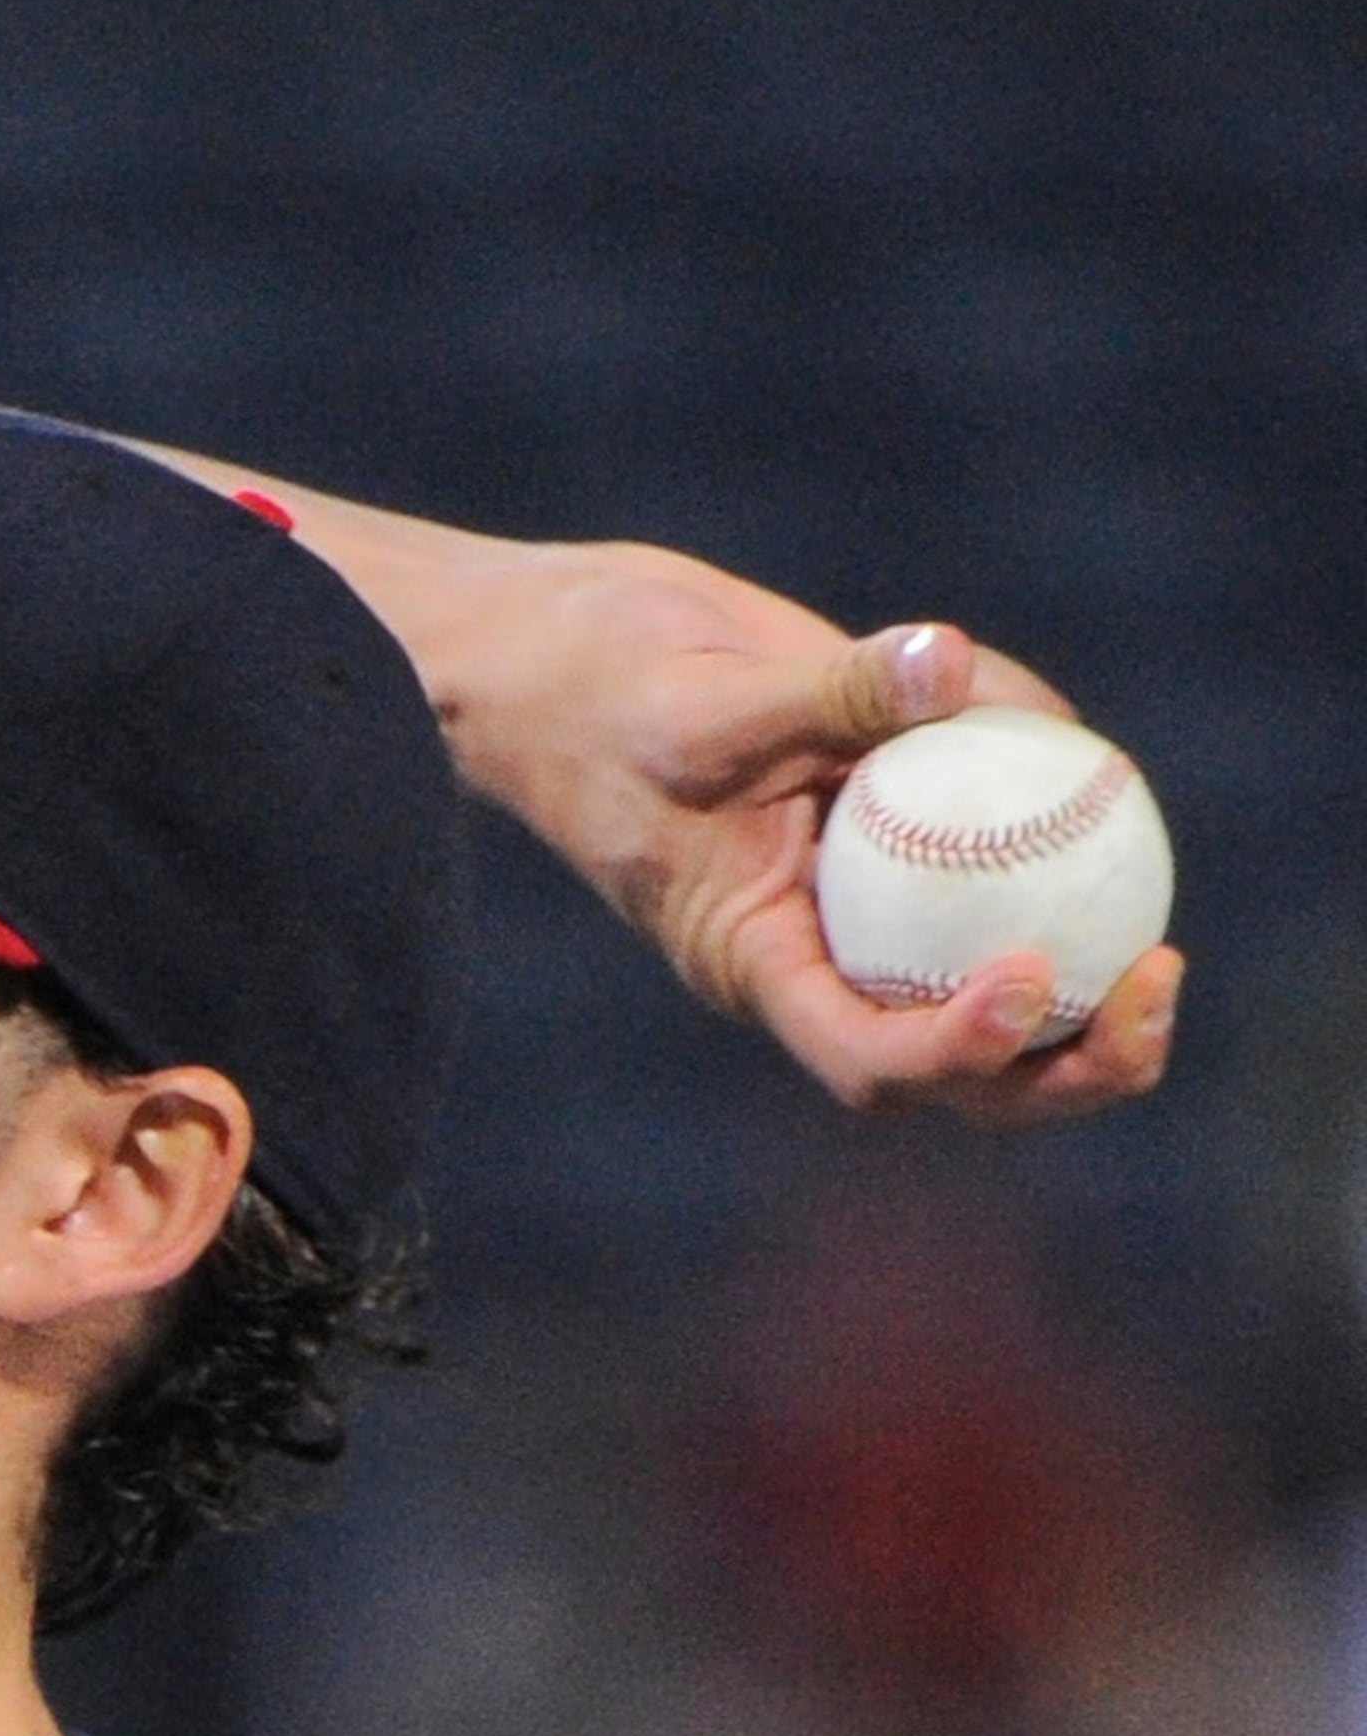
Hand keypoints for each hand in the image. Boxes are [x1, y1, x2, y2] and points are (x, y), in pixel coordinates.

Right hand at [449, 549, 1179, 1120]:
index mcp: (759, 961)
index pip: (861, 1048)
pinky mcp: (891, 851)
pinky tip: (1102, 789)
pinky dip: (1054, 853)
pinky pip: (990, 878)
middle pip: (951, 1074)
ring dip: (1087, 1005)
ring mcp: (859, 916)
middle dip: (1063, 1068)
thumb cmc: (603, 693)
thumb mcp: (708, 695)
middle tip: (1150, 995)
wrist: (571, 661)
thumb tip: (943, 664)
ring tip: (1165, 960)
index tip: (1027, 983)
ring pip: (986, 996)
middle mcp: (818, 960)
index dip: (953, 1046)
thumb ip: (828, 688)